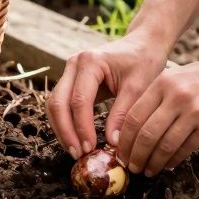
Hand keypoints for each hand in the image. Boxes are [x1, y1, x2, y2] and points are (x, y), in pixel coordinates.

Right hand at [47, 30, 168, 158]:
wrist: (143, 44)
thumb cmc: (144, 62)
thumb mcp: (139, 87)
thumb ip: (123, 114)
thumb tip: (112, 144)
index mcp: (90, 61)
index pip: (79, 100)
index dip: (82, 127)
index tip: (90, 149)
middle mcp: (74, 64)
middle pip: (58, 102)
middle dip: (66, 131)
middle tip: (78, 154)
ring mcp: (70, 71)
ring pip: (54, 104)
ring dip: (62, 129)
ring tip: (75, 151)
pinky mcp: (72, 80)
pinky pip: (61, 104)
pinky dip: (65, 123)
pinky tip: (76, 139)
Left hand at [114, 47, 198, 177]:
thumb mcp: (179, 77)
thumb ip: (159, 97)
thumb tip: (136, 128)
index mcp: (163, 82)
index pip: (133, 117)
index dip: (123, 139)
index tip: (121, 152)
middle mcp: (176, 96)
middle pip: (145, 134)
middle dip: (134, 155)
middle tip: (132, 166)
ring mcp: (194, 111)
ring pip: (164, 145)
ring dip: (153, 162)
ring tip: (148, 170)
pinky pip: (185, 149)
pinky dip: (173, 160)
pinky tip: (169, 165)